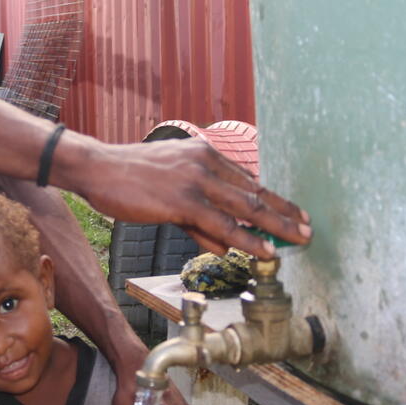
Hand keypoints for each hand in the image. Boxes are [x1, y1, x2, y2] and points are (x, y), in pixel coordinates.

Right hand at [73, 139, 309, 257]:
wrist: (97, 168)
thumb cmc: (128, 177)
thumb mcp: (168, 190)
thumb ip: (196, 217)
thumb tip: (220, 244)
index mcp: (204, 155)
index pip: (248, 180)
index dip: (273, 199)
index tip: (293, 212)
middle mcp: (206, 163)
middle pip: (255, 192)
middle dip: (285, 213)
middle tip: (308, 228)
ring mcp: (195, 181)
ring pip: (245, 208)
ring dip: (276, 227)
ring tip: (298, 240)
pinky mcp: (182, 201)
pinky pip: (222, 224)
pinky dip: (247, 239)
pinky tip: (263, 249)